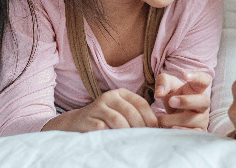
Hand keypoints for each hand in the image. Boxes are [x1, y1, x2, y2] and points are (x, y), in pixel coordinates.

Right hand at [42, 88, 157, 131]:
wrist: (75, 123)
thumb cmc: (105, 120)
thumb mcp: (121, 113)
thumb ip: (137, 116)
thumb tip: (161, 127)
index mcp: (121, 94)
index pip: (141, 104)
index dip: (151, 118)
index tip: (157, 131)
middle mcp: (109, 97)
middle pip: (132, 112)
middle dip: (141, 128)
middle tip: (146, 139)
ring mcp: (97, 107)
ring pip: (119, 121)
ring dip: (128, 133)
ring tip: (133, 142)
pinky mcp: (88, 119)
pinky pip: (105, 129)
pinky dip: (113, 137)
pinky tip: (118, 143)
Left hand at [155, 71, 211, 130]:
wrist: (173, 116)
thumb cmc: (173, 96)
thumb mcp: (167, 86)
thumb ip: (162, 82)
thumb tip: (159, 93)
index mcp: (197, 89)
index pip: (204, 79)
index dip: (197, 76)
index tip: (185, 75)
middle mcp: (203, 103)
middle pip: (203, 101)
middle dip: (187, 101)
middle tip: (171, 101)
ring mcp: (202, 118)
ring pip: (194, 119)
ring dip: (176, 119)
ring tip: (161, 120)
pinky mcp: (198, 131)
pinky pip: (194, 133)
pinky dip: (182, 131)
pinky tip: (170, 129)